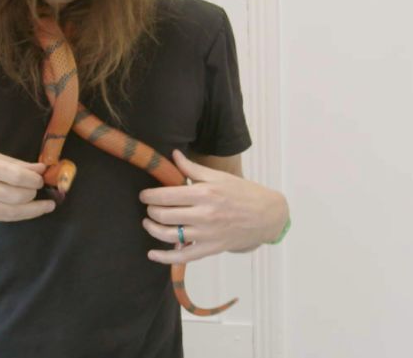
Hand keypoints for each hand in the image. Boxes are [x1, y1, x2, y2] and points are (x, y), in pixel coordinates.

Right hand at [0, 149, 55, 221]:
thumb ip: (12, 162)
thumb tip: (40, 168)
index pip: (14, 175)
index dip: (33, 179)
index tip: (41, 178)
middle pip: (16, 195)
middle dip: (34, 193)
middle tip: (40, 188)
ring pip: (13, 211)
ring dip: (34, 209)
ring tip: (46, 205)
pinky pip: (5, 218)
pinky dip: (22, 214)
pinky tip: (31, 210)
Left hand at [139, 150, 288, 263]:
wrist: (268, 215)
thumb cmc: (243, 192)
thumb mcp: (219, 177)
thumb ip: (192, 168)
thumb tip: (173, 155)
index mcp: (205, 193)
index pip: (166, 195)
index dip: (149, 196)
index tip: (144, 195)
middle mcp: (205, 214)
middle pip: (165, 215)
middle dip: (151, 210)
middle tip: (148, 207)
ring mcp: (208, 234)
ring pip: (169, 235)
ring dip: (153, 229)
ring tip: (148, 222)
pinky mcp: (212, 248)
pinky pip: (184, 256)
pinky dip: (165, 258)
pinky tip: (152, 254)